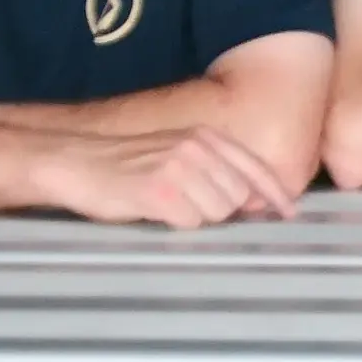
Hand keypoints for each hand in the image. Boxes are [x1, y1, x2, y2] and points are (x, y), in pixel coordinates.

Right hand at [31, 127, 299, 228]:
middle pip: (238, 198)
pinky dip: (174, 224)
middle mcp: (197, 147)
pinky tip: (153, 211)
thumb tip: (254, 201)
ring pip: (216, 212)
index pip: (254, 168)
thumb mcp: (176, 154)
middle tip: (186, 208)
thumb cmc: (125, 165)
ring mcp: (178, 167)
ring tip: (167, 206)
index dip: (276, 194)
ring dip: (196, 219)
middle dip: (221, 212)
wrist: (72, 161)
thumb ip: (215, 170)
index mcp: (205, 136)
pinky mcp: (158, 190)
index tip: (289, 213)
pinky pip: (188, 222)